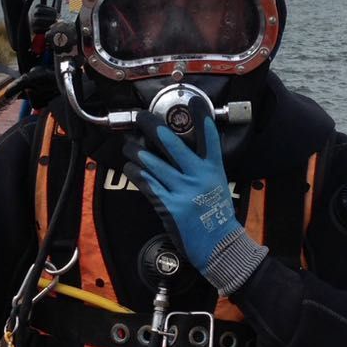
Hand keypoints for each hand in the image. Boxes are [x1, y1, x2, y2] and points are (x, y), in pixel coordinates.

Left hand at [128, 101, 241, 272]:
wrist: (219, 245)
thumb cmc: (217, 216)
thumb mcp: (218, 186)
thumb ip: (202, 169)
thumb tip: (181, 154)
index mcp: (214, 170)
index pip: (209, 138)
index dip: (202, 117)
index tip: (193, 101)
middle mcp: (198, 177)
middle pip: (172, 144)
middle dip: (152, 127)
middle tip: (140, 117)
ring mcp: (183, 191)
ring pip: (153, 163)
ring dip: (136, 151)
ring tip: (128, 145)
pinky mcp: (169, 206)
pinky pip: (147, 184)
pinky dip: (136, 173)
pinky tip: (130, 167)